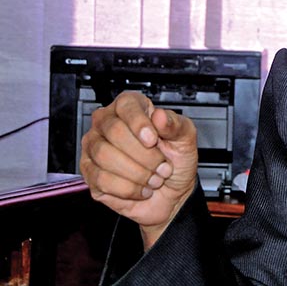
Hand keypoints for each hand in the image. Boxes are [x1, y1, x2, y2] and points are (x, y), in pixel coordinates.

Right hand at [80, 91, 198, 248]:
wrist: (172, 192)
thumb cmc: (176, 160)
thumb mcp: (186, 138)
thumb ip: (176, 124)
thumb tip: (160, 115)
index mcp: (132, 108)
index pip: (125, 105)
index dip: (139, 123)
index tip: (153, 140)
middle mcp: (108, 124)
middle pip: (114, 131)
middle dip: (144, 155)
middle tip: (162, 165)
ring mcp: (95, 148)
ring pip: (106, 156)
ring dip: (138, 173)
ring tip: (154, 178)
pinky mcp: (90, 173)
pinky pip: (102, 180)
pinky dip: (128, 188)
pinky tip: (141, 188)